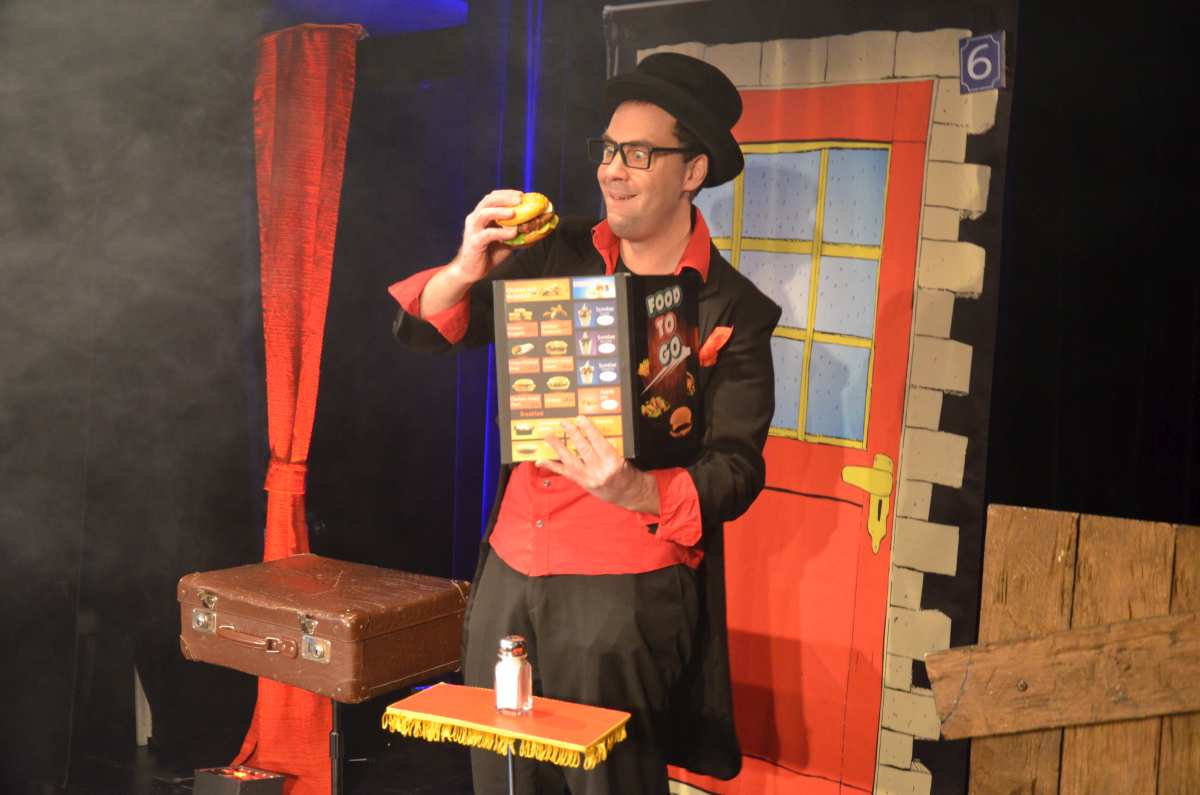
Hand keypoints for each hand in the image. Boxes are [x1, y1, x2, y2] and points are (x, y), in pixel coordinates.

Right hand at [448, 189, 522, 283]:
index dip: (506, 194)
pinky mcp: (474, 242)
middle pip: (488, 201)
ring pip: (484, 214)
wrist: (471, 271)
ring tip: (514, 212)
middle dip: (505, 198)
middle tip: (520, 199)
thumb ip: (516, 233)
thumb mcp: (505, 240)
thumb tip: (535, 229)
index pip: (492, 197)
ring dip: (500, 211)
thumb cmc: (488, 254)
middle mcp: (475, 219)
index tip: (521, 195)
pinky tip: (513, 233)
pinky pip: (487, 234)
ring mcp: (473, 230)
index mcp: (481, 215)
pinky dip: (501, 232)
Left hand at [537, 417, 658, 512]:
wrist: (627, 493)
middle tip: (564, 423)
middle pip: (583, 449)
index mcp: (613, 462)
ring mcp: (588, 478)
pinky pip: (564, 473)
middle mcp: (599, 471)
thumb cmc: (626, 473)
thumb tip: (591, 432)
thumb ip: (607, 447)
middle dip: (572, 434)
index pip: (599, 442)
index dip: (588, 429)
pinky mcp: (582, 483)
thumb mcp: (622, 457)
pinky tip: (540, 461)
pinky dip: (551, 466)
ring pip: (570, 460)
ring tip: (549, 436)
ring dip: (558, 447)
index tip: (580, 418)